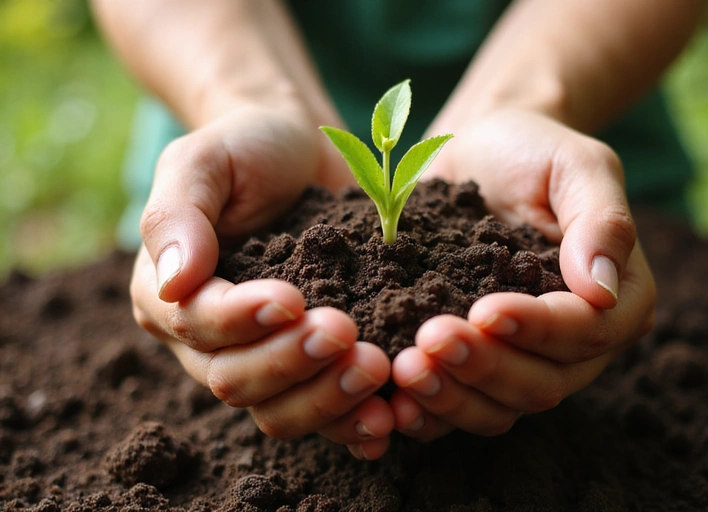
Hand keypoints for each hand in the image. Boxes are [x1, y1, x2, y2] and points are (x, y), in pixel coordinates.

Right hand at [130, 103, 393, 458]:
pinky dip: (352, 421)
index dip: (242, 320)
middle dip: (290, 363)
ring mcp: (264, 358)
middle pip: (236, 380)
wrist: (304, 153)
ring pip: (278, 410)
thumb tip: (171, 283)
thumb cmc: (248, 148)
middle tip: (345, 334)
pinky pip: (323, 412)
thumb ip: (177, 216)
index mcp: (171, 295)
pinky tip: (387, 417)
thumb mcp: (203, 161)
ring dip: (326, 399)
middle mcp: (210, 340)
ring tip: (376, 370)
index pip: (198, 324)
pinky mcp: (312, 365)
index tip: (291, 298)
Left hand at [390, 107, 655, 439]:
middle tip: (430, 341)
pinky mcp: (477, 364)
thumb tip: (604, 289)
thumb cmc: (530, 149)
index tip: (485, 311)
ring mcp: (523, 361)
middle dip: (485, 367)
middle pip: (542, 383)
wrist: (475, 150)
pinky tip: (393, 403)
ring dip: (453, 396)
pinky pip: (460, 407)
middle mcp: (575, 344)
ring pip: (499, 407)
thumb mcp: (575, 164)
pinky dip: (431, 412)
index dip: (537, 330)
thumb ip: (602, 220)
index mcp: (617, 300)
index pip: (586, 333)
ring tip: (406, 369)